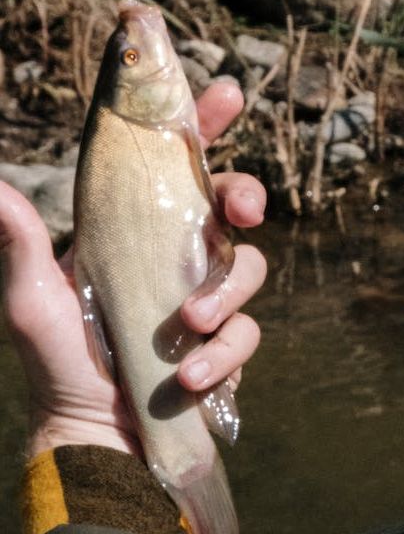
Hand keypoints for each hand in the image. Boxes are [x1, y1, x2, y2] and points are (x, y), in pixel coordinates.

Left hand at [0, 78, 266, 459]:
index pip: (173, 165)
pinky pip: (247, 334)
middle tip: (242, 209)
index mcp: (133, 230)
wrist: (90, 437)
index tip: (226, 96)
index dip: (203, 125)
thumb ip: (18, 237)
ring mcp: (206, 302)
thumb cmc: (56, 362)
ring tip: (187, 325)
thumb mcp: (30, 295)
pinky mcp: (225, 347)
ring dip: (226, 292)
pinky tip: (191, 377)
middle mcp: (176, 258)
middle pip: (232, 205)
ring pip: (250, 268)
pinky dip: (223, 354)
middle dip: (247, 195)